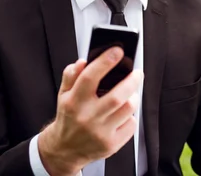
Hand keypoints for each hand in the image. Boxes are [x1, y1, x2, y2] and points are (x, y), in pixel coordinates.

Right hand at [38, 47, 142, 175]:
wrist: (65, 150)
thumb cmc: (68, 118)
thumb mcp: (63, 94)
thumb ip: (71, 76)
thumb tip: (82, 61)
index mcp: (74, 102)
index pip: (90, 77)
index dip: (105, 61)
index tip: (117, 51)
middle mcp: (87, 117)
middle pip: (117, 96)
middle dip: (132, 81)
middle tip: (137, 73)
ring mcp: (100, 132)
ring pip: (128, 109)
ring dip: (134, 97)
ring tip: (131, 93)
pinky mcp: (111, 144)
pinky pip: (131, 125)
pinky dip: (131, 116)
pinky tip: (124, 113)